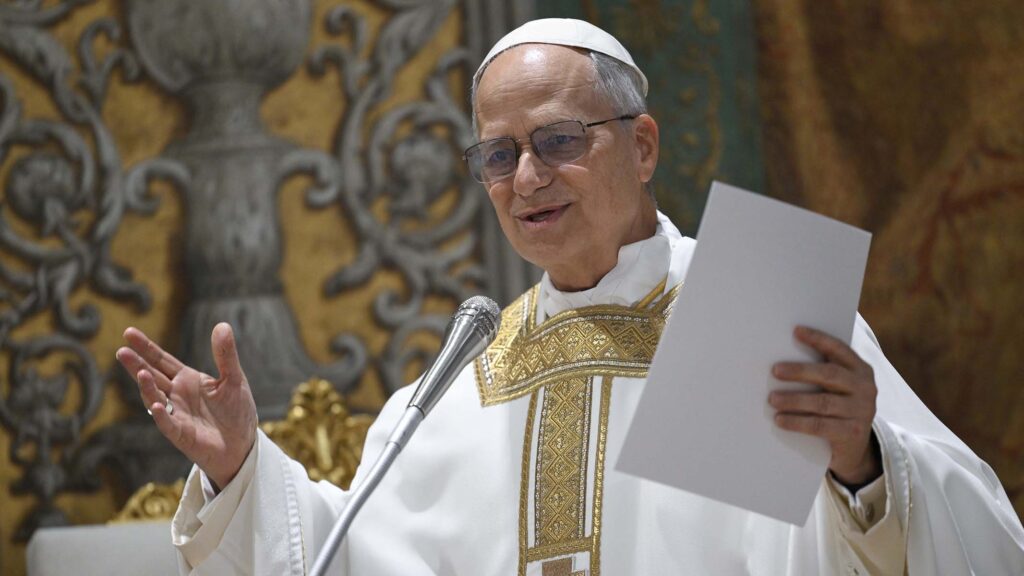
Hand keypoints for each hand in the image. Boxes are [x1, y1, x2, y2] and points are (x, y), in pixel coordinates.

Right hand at [116, 323, 257, 489]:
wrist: (242, 444)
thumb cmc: (236, 411)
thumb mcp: (234, 379)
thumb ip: (226, 355)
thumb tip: (222, 325)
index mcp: (187, 379)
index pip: (162, 360)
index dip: (146, 347)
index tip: (128, 332)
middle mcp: (177, 395)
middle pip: (153, 377)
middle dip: (137, 365)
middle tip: (122, 351)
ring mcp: (177, 415)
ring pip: (156, 399)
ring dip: (147, 387)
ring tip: (141, 373)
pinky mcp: (181, 435)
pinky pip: (168, 424)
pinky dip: (162, 415)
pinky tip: (158, 405)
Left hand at [768, 326, 880, 485]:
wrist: (856, 448)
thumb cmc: (838, 409)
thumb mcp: (837, 388)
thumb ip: (822, 372)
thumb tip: (783, 357)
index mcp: (861, 370)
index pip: (839, 350)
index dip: (818, 339)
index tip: (796, 331)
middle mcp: (865, 388)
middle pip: (829, 375)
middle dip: (800, 371)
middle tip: (775, 370)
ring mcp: (861, 411)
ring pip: (822, 402)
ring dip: (794, 399)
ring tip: (772, 399)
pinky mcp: (853, 433)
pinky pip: (820, 425)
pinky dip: (797, 422)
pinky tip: (780, 420)